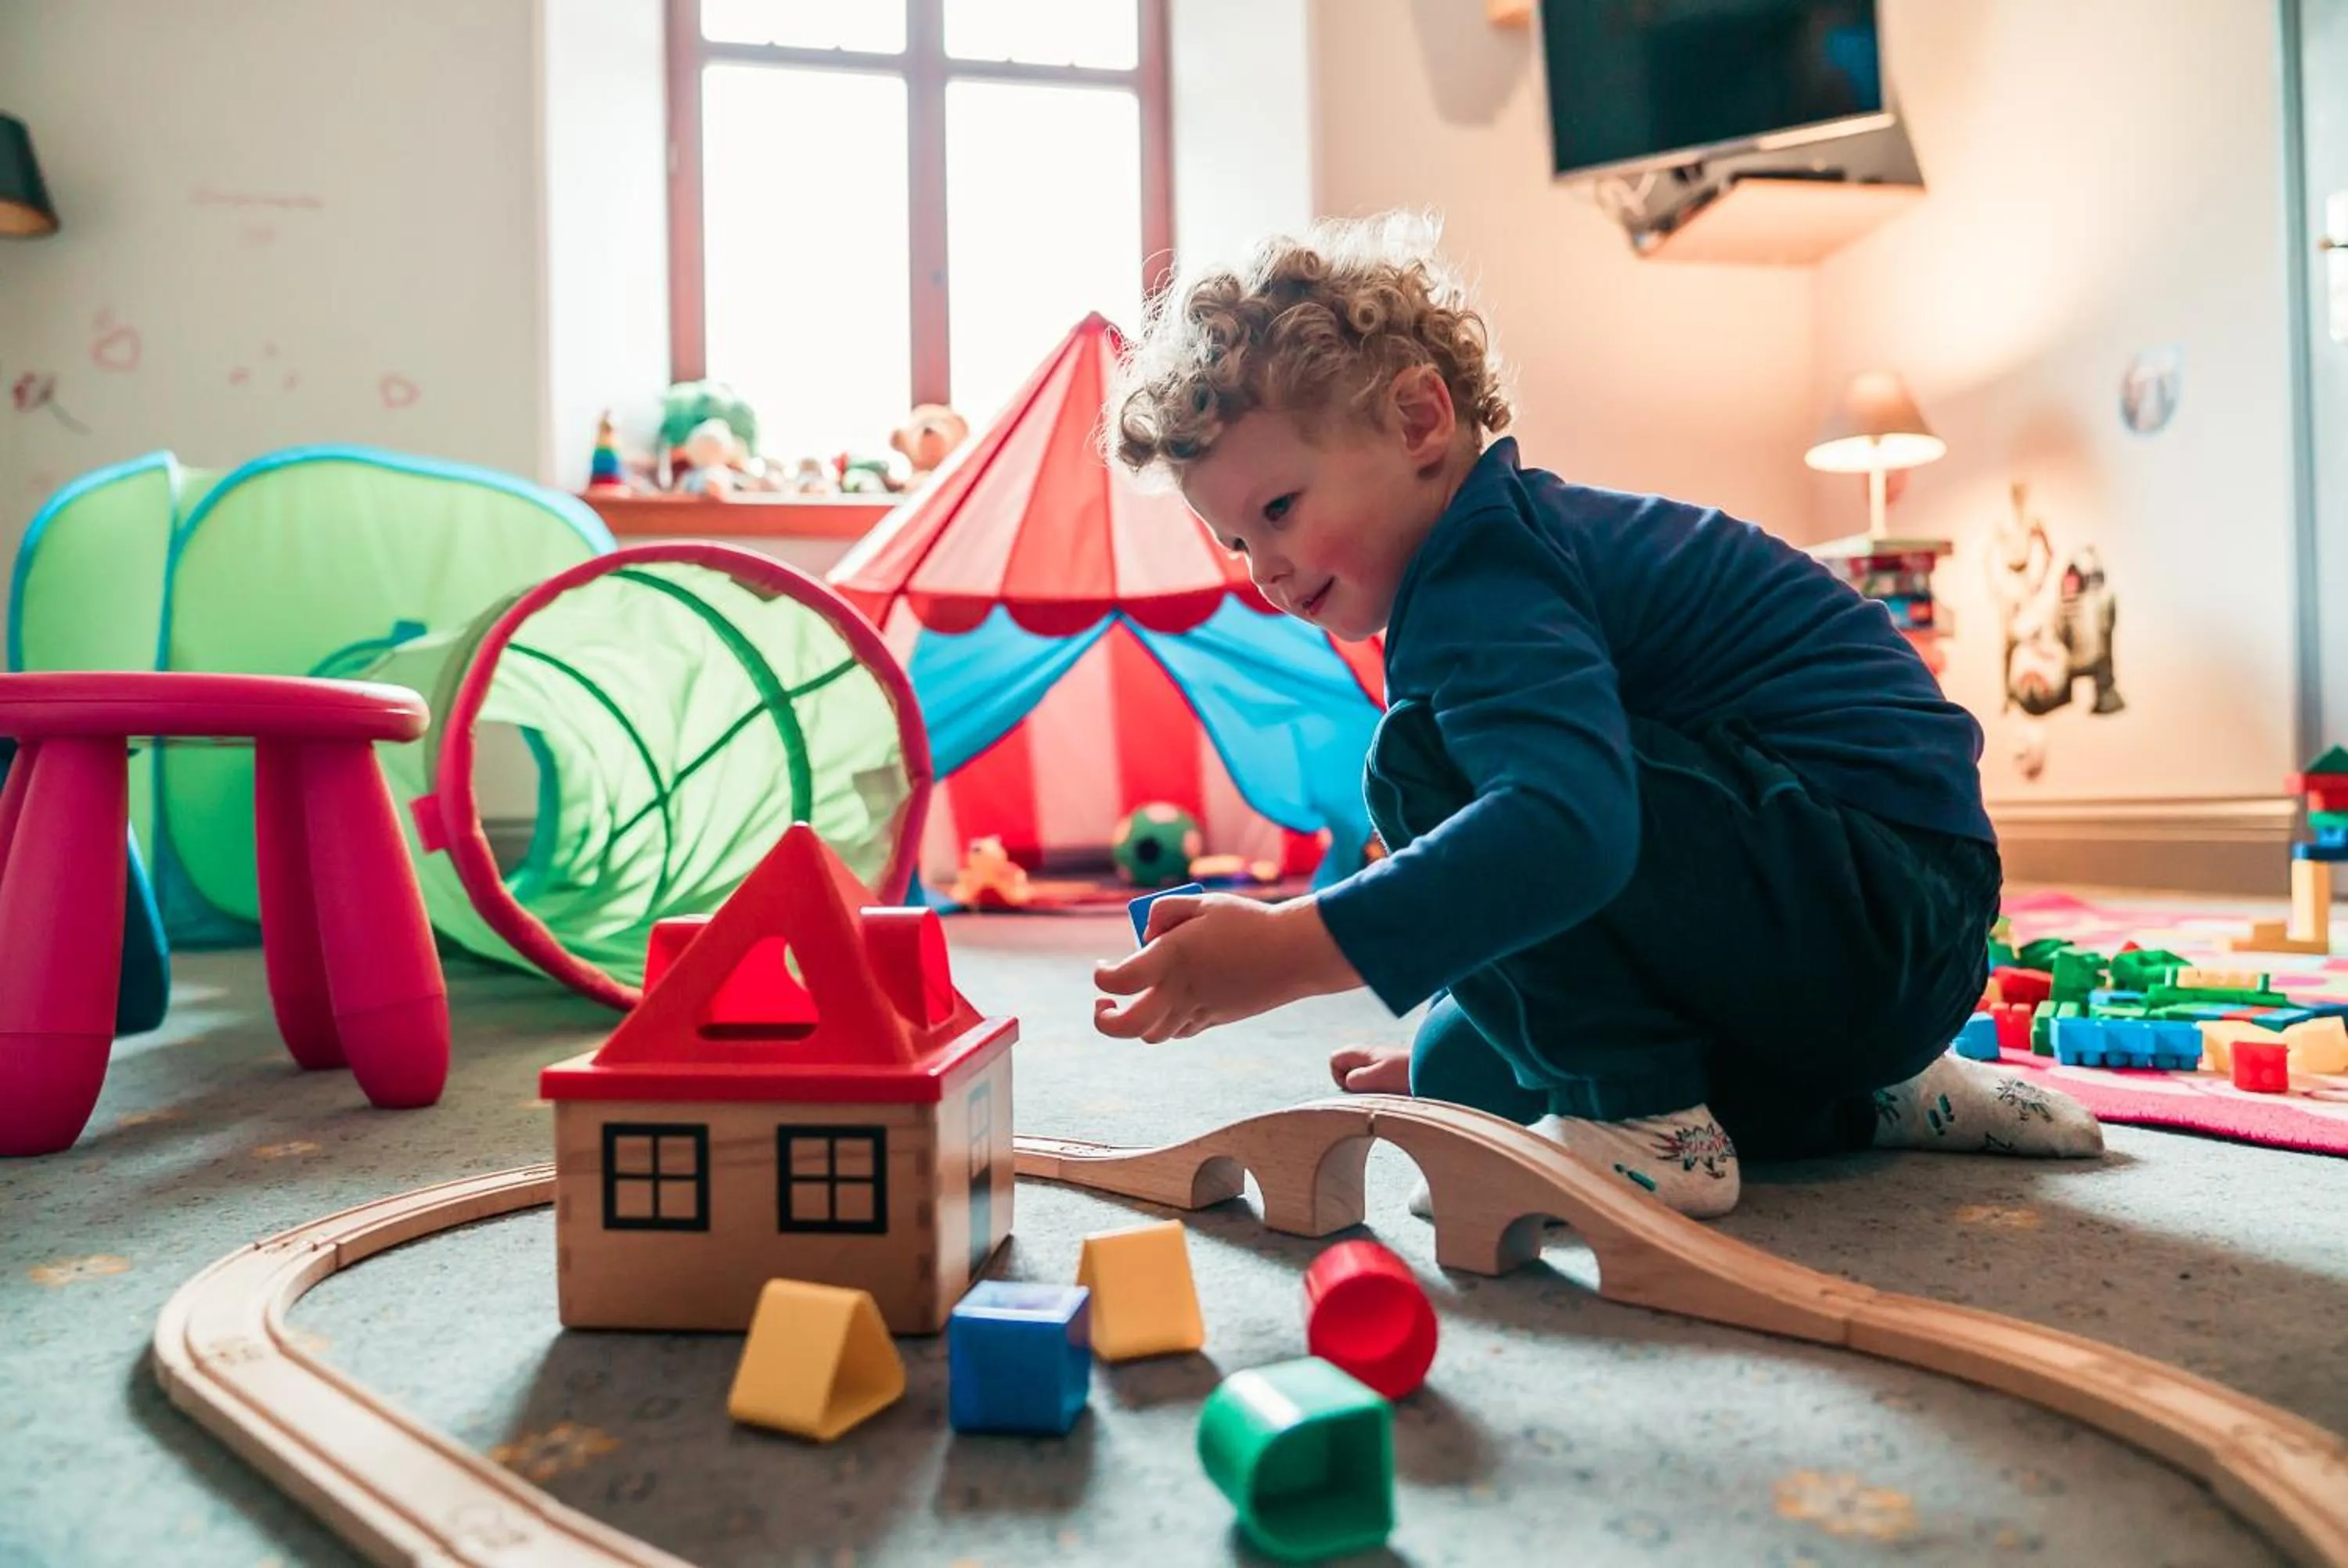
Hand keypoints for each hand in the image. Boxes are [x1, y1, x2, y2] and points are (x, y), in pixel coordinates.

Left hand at [1093, 894, 1359, 1042]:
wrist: (1293, 953)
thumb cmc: (1248, 922)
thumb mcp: (1202, 903)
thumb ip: (1163, 911)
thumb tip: (1144, 937)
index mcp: (1171, 957)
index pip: (1118, 980)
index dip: (1102, 977)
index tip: (1103, 967)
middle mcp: (1180, 990)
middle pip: (1127, 1026)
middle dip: (1105, 1021)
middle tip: (1104, 1004)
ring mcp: (1198, 1010)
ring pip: (1153, 1035)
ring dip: (1137, 1022)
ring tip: (1138, 999)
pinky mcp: (1215, 1019)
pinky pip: (1180, 1031)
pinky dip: (1168, 1021)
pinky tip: (1173, 1000)